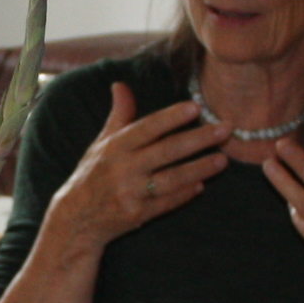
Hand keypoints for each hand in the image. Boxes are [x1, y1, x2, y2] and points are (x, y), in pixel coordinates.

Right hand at [49, 83, 230, 248]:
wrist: (77, 218)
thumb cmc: (94, 174)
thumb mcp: (102, 143)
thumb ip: (119, 115)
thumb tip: (120, 84)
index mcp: (116, 147)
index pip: (148, 127)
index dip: (171, 117)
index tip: (196, 107)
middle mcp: (123, 168)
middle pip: (166, 151)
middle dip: (198, 139)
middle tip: (225, 130)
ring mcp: (131, 193)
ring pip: (171, 179)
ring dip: (199, 169)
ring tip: (222, 160)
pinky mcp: (137, 215)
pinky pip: (166, 203)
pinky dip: (184, 194)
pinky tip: (202, 185)